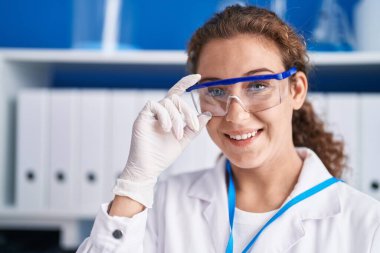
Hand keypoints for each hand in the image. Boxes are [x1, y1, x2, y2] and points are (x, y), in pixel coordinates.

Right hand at [113, 74, 211, 207]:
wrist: (149, 168)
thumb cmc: (164, 155)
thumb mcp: (184, 140)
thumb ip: (195, 127)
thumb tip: (207, 114)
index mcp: (169, 115)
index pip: (177, 94)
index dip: (186, 83)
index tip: (198, 76)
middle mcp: (159, 112)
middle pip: (176, 99)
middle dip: (187, 112)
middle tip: (192, 128)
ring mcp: (150, 114)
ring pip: (168, 103)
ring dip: (176, 119)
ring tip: (177, 135)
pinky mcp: (141, 117)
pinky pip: (155, 105)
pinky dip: (164, 116)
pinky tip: (166, 128)